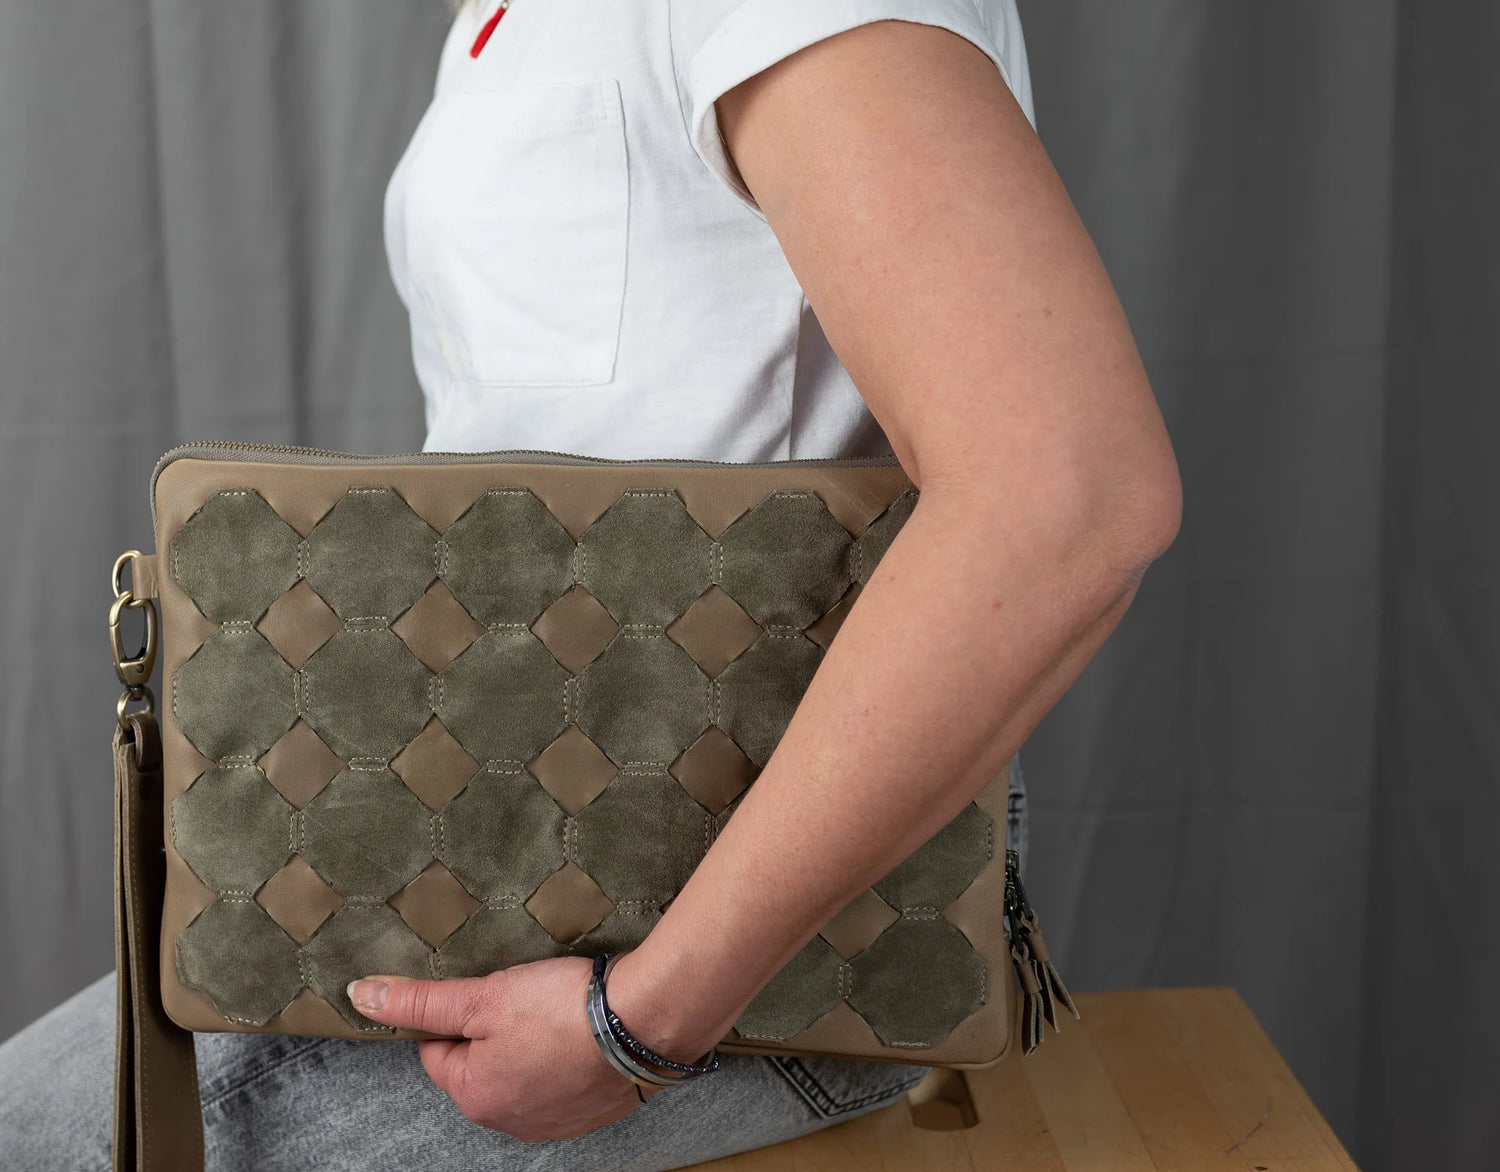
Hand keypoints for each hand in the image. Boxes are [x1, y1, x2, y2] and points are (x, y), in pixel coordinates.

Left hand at [347, 956, 654, 1142]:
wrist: (646, 1022)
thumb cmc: (562, 1009)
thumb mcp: (482, 997)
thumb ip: (420, 1002)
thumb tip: (360, 997)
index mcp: (474, 1096)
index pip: (438, 1051)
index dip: (457, 1013)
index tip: (487, 991)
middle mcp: (510, 1120)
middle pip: (481, 1065)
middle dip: (495, 1031)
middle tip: (522, 996)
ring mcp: (555, 1122)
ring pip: (523, 1074)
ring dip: (531, 1045)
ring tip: (554, 1010)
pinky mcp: (593, 1111)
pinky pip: (563, 1082)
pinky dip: (566, 1058)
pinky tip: (581, 1030)